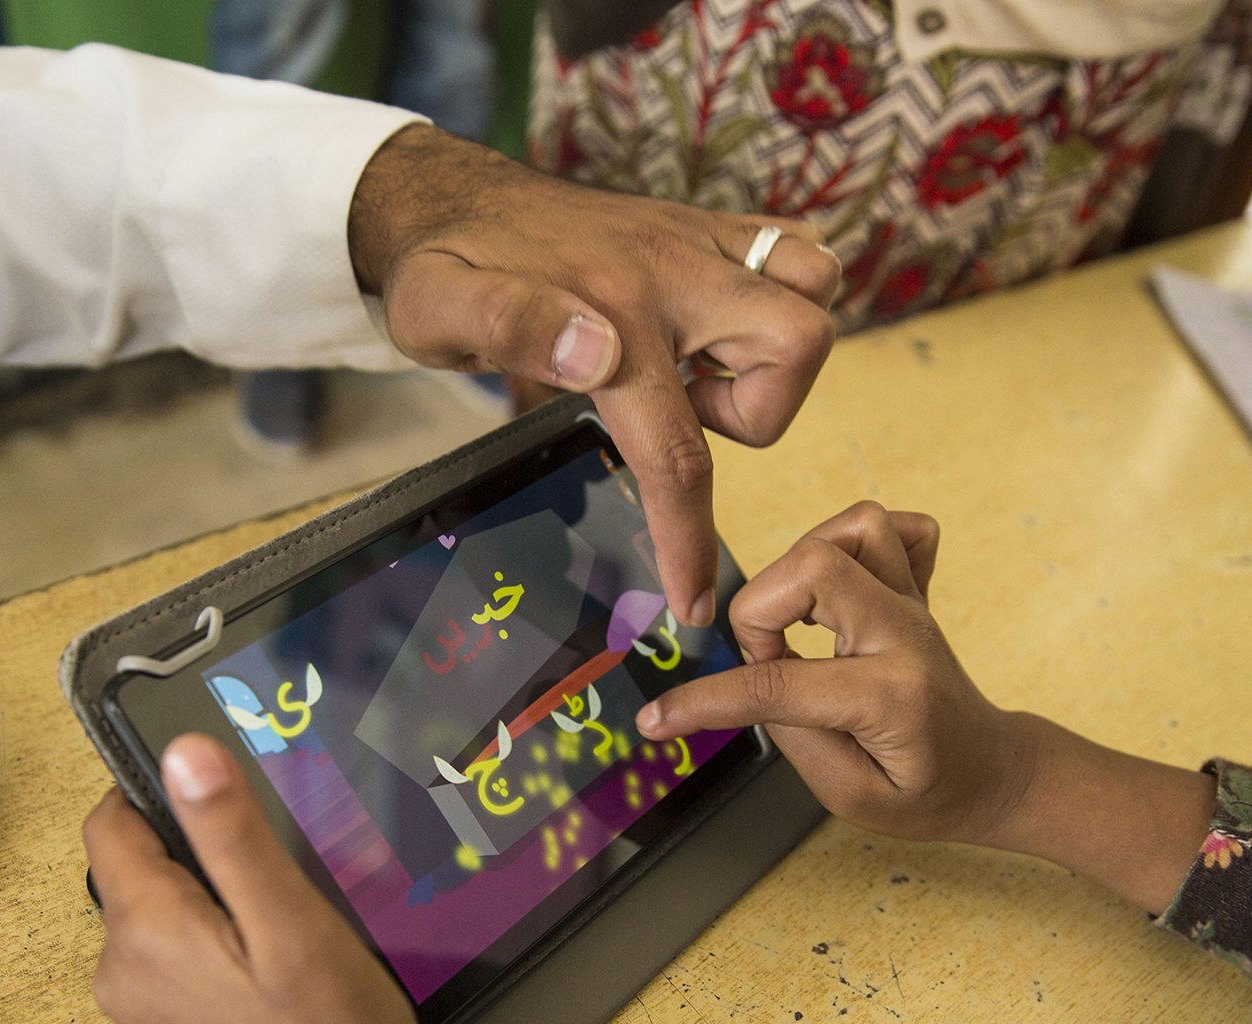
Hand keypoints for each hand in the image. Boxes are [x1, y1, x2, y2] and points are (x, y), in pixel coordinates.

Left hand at [84, 738, 529, 1023]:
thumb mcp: (291, 922)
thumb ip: (231, 835)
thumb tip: (182, 753)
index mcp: (143, 931)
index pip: (111, 824)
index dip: (160, 794)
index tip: (226, 797)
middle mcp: (120, 973)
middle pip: (136, 871)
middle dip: (199, 854)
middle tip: (280, 872)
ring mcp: (139, 1013)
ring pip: (159, 918)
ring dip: (212, 905)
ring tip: (286, 929)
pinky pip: (173, 964)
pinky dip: (215, 950)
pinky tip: (275, 975)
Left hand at [349, 124, 840, 628]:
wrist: (449, 195)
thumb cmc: (443, 265)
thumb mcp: (437, 304)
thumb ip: (508, 326)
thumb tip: (595, 354)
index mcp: (610, 310)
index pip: (675, 447)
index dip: (690, 538)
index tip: (696, 601)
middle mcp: (671, 266)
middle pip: (795, 343)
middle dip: (760, 407)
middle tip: (685, 410)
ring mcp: (699, 237)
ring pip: (813, 288)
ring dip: (775, 351)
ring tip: (699, 367)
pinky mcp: (709, 224)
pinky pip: (796, 249)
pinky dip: (783, 295)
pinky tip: (717, 326)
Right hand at [634, 502, 1032, 843]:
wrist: (992, 772)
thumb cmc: (927, 793)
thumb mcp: (853, 798)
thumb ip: (797, 737)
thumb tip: (750, 688)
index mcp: (890, 696)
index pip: (778, 683)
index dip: (706, 702)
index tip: (658, 719)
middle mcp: (904, 634)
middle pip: (814, 563)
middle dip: (758, 609)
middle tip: (766, 659)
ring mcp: (914, 603)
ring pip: (853, 526)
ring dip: (801, 562)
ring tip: (795, 619)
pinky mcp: (916, 589)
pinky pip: (893, 526)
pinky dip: (852, 541)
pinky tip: (836, 588)